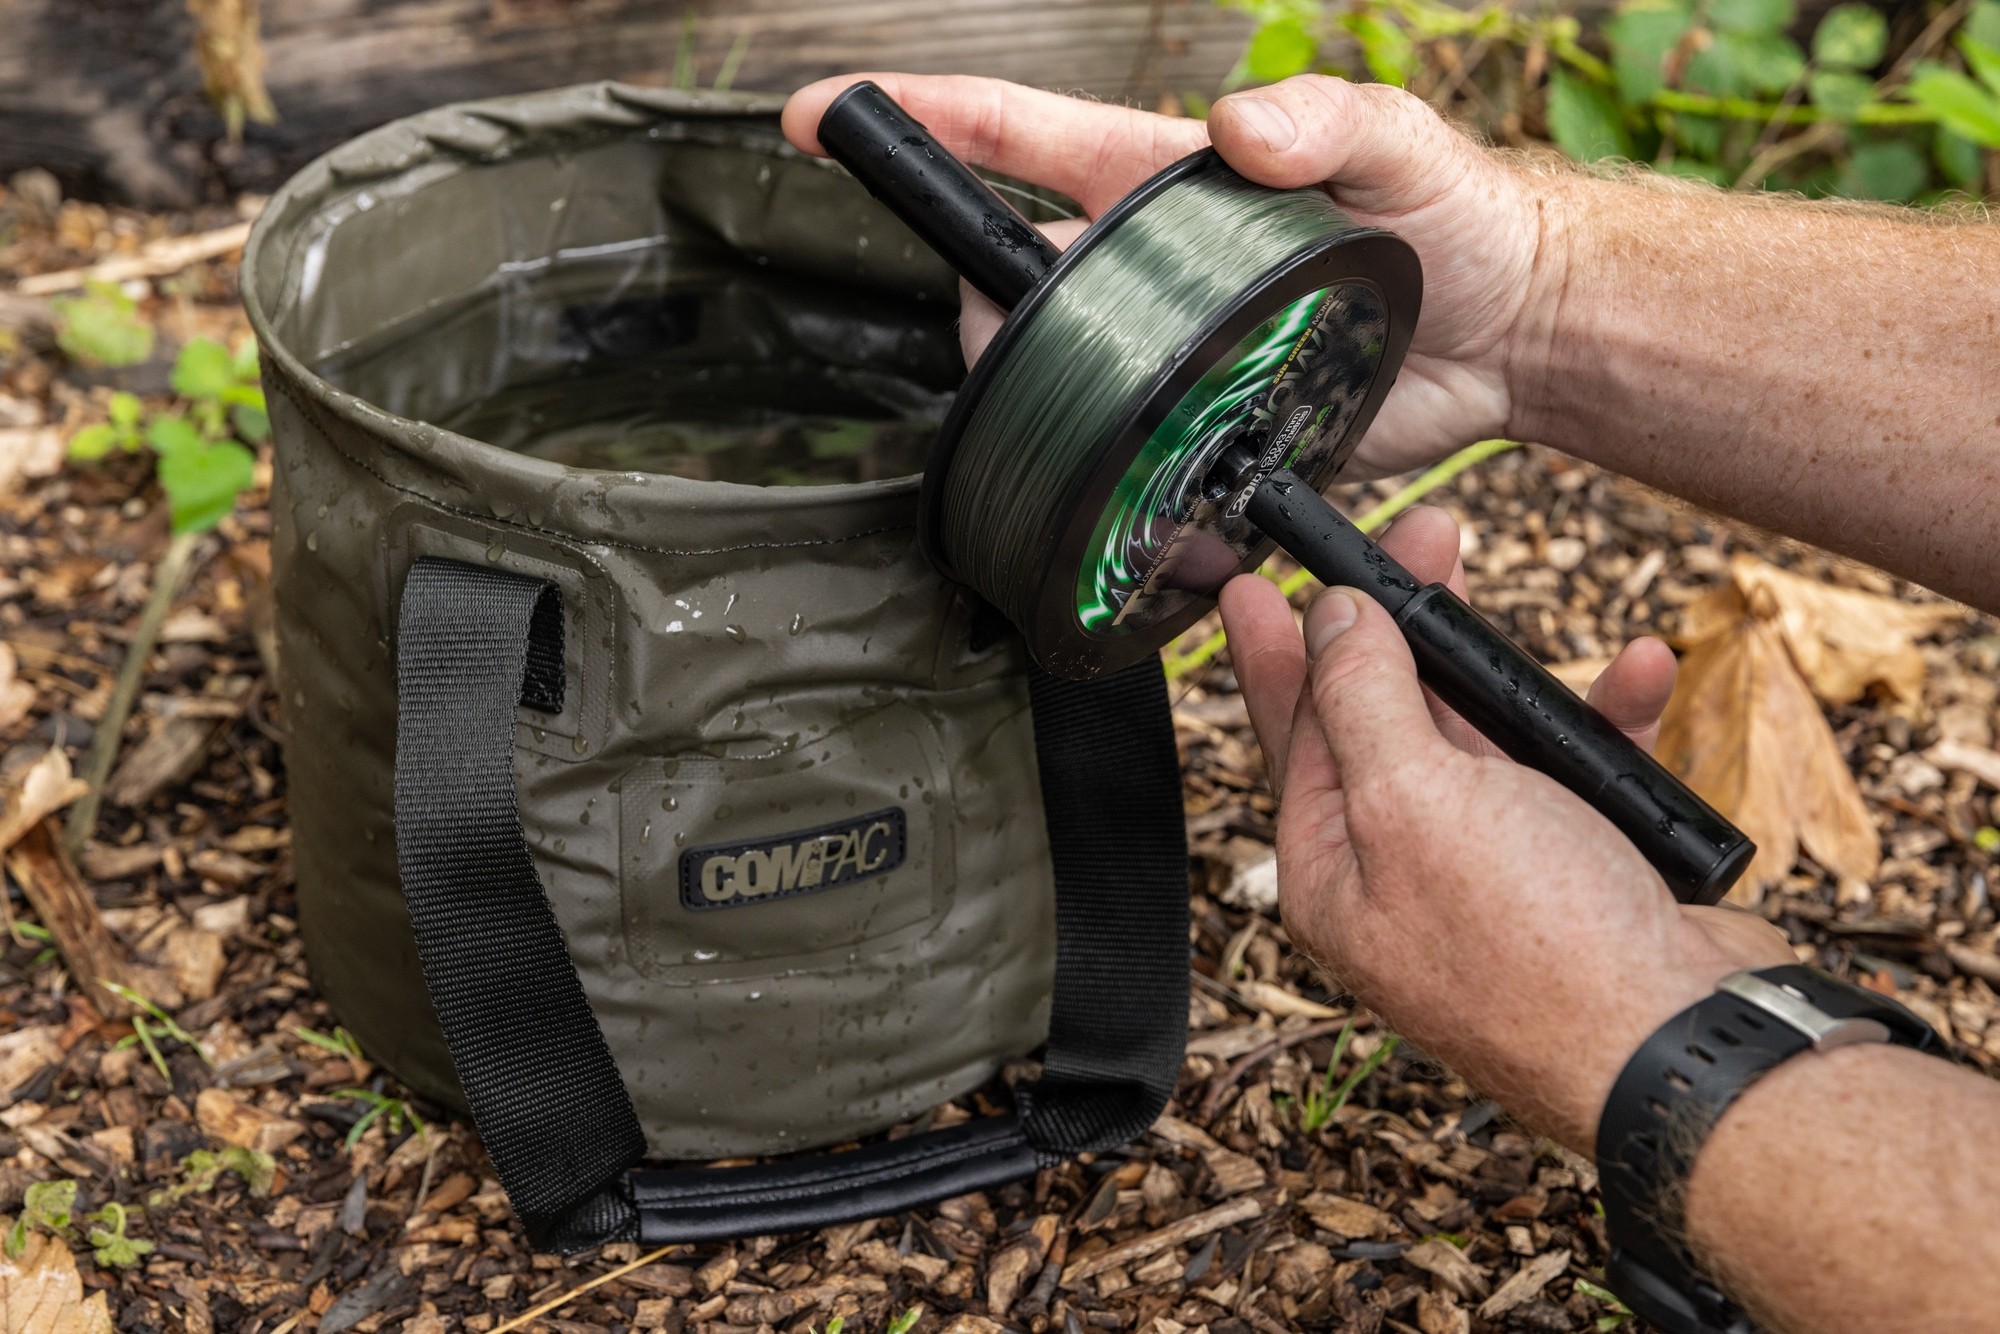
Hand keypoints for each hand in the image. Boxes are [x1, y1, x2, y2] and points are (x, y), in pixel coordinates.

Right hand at [782, 72, 1560, 477]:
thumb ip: (1327, 121)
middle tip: (1029, 350)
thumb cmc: (1459, 221)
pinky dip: (1118, 491)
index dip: (920, 125)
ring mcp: (1164, 354)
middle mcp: (1146, 272)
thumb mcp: (1399, 147)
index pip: (1015, 139)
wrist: (1512, 335)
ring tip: (1094, 431)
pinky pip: (1123, 465)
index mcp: (1164, 183)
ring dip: (1045, 414)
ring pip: (1047, 384)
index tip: (824, 119)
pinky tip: (1148, 505)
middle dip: (985, 317)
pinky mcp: (1197, 430)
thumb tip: (1239, 128)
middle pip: (1004, 284)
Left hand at [1218, 507, 1793, 1150]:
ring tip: (1510, 590)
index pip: (1293, 735)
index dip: (1277, 649)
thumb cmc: (1534, 945)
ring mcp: (1496, 874)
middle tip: (1412, 541)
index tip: (1252, 585)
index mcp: (1337, 868)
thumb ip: (1361, 698)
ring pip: (1485, 738)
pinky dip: (1602, 721)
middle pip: (1384, 721)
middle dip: (1397, 624)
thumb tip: (1328, 623)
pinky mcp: (1582, 874)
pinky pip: (1580, 775)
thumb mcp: (1413, 797)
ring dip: (1504, 667)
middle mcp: (1405, 872)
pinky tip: (1637, 671)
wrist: (1681, 1046)